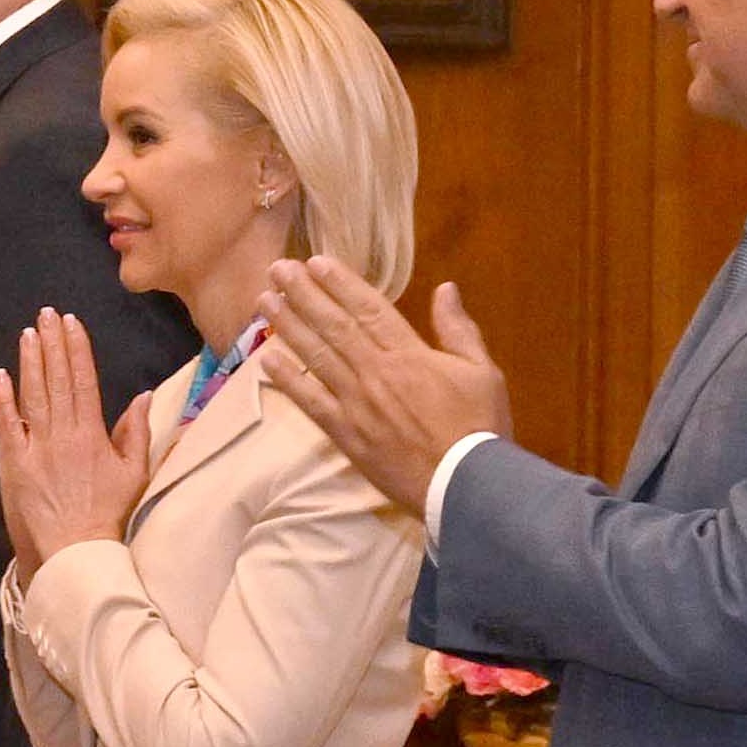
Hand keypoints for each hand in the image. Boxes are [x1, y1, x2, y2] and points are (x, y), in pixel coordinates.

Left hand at [0, 309, 137, 563]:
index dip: (77, 348)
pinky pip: (8, 424)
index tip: (72, 322)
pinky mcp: (15, 464)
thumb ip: (136, 433)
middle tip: (46, 314)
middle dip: (52, 344)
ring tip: (28, 334)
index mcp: (93, 434)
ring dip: (30, 362)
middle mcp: (63, 434)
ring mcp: (36, 448)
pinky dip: (4, 399)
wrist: (76, 551)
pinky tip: (2, 376)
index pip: (84, 380)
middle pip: (57, 379)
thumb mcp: (134, 474)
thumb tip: (142, 396)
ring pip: (33, 395)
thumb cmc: (109, 515)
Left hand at [249, 256, 513, 486]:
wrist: (466, 485)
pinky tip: (267, 359)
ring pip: (316, 356)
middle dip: (303, 294)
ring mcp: (357, 404)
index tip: (315, 261)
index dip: (340, 283)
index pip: (368, 308)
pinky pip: (311, 402)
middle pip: (334, 325)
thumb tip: (446, 288)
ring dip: (288, 326)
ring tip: (265, 301)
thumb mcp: (482, 371)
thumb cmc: (479, 427)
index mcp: (410, 353)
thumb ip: (458, 329)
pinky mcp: (347, 434)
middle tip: (278, 270)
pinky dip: (288, 380)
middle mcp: (376, 372)